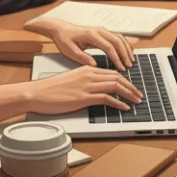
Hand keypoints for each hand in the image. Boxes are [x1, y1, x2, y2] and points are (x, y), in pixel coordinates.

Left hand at [25, 18, 135, 70]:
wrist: (61, 29)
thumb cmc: (64, 39)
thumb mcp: (69, 51)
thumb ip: (82, 58)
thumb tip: (95, 65)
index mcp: (91, 35)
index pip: (108, 47)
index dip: (116, 58)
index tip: (121, 68)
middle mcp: (99, 30)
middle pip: (117, 41)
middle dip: (125, 54)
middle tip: (129, 66)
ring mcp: (102, 30)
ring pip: (119, 37)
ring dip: (126, 48)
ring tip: (131, 60)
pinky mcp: (102, 32)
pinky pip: (117, 36)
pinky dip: (124, 44)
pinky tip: (127, 52)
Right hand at [27, 65, 142, 115]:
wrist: (37, 93)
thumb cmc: (51, 89)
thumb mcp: (72, 80)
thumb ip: (85, 81)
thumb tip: (96, 89)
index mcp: (86, 69)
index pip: (111, 72)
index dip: (125, 80)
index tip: (132, 87)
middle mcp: (89, 74)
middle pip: (117, 78)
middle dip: (131, 86)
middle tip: (139, 94)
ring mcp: (87, 86)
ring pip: (115, 86)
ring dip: (129, 94)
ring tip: (136, 101)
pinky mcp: (83, 97)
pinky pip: (106, 98)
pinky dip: (118, 103)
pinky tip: (124, 107)